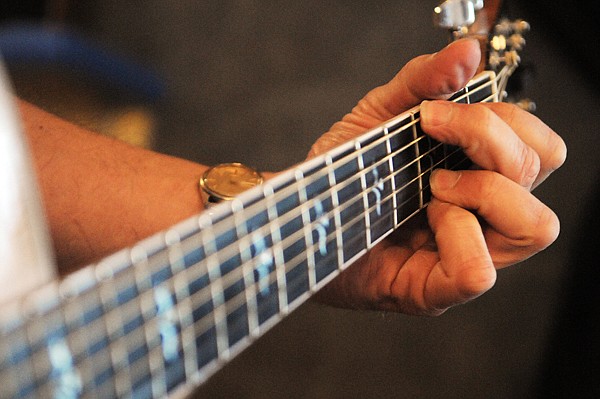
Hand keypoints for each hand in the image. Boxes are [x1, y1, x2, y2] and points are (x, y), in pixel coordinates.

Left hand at [310, 39, 565, 314]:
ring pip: (534, 228)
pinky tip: (424, 221)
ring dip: (483, 191)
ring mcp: (465, 256)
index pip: (540, 148)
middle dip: (491, 140)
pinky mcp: (436, 291)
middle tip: (432, 137)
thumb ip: (422, 82)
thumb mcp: (378, 116)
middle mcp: (484, 218)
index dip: (504, 119)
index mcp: (480, 177)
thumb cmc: (344, 176)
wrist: (301, 217)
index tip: (434, 113)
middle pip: (541, 173)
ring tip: (432, 187)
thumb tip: (468, 52)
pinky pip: (479, 271)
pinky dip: (455, 236)